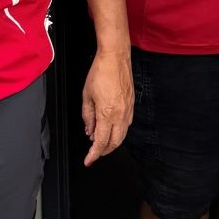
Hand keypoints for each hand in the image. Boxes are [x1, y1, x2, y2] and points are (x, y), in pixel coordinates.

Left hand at [81, 49, 133, 165]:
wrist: (115, 58)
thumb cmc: (100, 72)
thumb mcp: (86, 96)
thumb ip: (88, 116)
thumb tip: (90, 130)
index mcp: (107, 113)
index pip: (101, 142)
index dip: (94, 154)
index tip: (88, 160)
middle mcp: (120, 114)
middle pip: (114, 142)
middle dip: (104, 151)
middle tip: (95, 153)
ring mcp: (128, 109)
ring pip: (122, 135)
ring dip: (113, 142)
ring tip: (102, 143)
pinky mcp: (132, 104)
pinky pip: (127, 124)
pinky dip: (119, 132)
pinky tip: (113, 129)